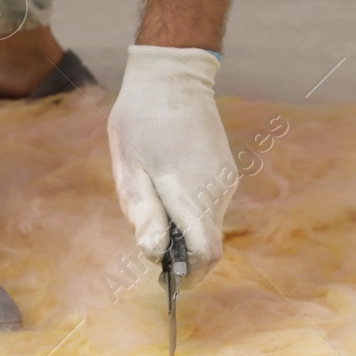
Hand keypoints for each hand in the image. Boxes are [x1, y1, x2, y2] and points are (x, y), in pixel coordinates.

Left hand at [108, 45, 235, 285]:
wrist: (173, 75)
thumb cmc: (141, 119)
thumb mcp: (129, 167)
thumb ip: (143, 212)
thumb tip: (153, 254)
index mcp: (192, 194)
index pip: (207, 255)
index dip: (190, 276)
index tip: (168, 281)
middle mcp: (218, 191)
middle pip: (207, 242)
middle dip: (180, 252)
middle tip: (147, 232)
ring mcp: (226, 180)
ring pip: (209, 223)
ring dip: (184, 228)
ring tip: (153, 197)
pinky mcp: (226, 170)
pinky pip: (211, 203)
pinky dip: (192, 209)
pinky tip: (168, 183)